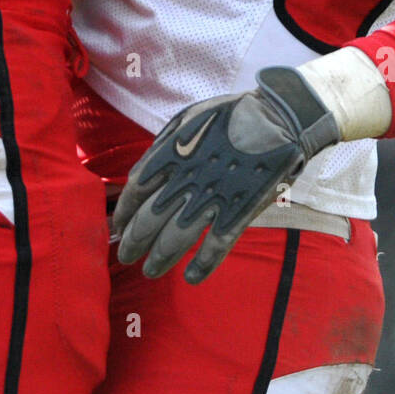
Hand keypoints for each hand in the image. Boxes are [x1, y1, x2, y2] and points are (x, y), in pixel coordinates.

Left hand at [113, 66, 339, 284]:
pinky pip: (216, 246)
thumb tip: (136, 177)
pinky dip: (203, 265)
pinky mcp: (238, 213)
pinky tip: (192, 277)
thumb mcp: (184, 121)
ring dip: (160, 258)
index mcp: (170, 156)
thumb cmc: (226, 116)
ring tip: (150, 271)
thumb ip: (159, 149)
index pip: (135, 193)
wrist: (275, 118)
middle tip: (126, 257)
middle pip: (149, 220)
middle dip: (134, 242)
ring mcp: (212, 199)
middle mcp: (186, 181)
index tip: (118, 227)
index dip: (124, 214)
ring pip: (176, 238)